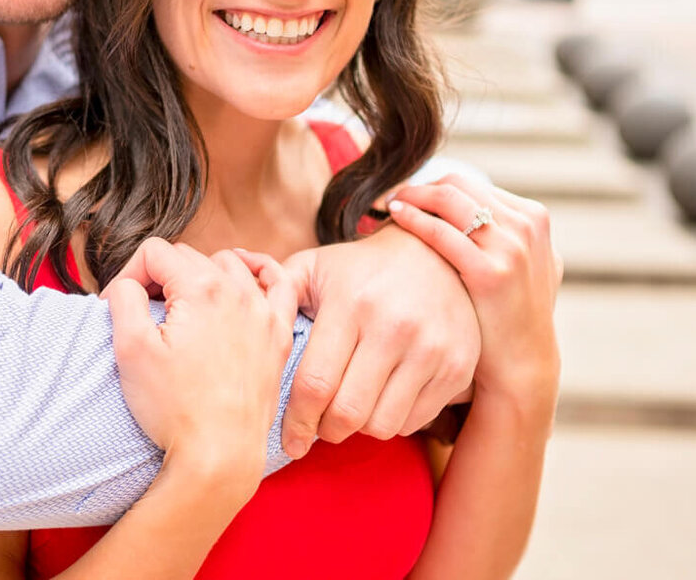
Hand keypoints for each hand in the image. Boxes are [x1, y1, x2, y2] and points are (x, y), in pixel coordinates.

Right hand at [104, 238, 297, 500]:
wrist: (218, 456)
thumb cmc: (174, 408)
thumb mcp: (130, 349)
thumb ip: (123, 297)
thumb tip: (126, 283)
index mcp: (201, 289)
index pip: (155, 252)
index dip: (129, 274)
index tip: (121, 307)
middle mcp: (239, 292)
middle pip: (189, 256)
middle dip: (161, 276)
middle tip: (146, 313)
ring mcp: (264, 313)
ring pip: (230, 264)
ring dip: (202, 274)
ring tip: (184, 305)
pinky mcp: (279, 336)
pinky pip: (279, 284)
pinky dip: (262, 272)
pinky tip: (245, 277)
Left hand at [278, 225, 479, 457]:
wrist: (438, 256)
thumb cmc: (362, 269)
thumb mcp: (315, 267)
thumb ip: (274, 289)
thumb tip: (238, 303)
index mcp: (351, 304)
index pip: (315, 384)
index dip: (296, 421)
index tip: (289, 439)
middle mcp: (394, 327)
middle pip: (348, 414)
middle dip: (325, 431)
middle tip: (318, 427)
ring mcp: (431, 349)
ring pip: (381, 425)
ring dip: (359, 428)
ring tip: (350, 407)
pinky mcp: (457, 368)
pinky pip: (413, 421)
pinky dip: (391, 420)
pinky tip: (382, 397)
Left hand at [386, 177, 561, 401]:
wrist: (521, 364)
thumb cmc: (508, 314)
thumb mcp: (522, 264)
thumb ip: (503, 234)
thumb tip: (473, 212)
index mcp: (534, 217)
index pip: (470, 185)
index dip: (433, 188)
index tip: (407, 195)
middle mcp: (527, 225)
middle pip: (457, 185)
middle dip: (420, 188)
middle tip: (390, 196)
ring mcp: (512, 247)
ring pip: (449, 199)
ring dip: (412, 196)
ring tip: (387, 204)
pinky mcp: (492, 272)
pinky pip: (441, 232)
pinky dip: (413, 219)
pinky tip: (394, 220)